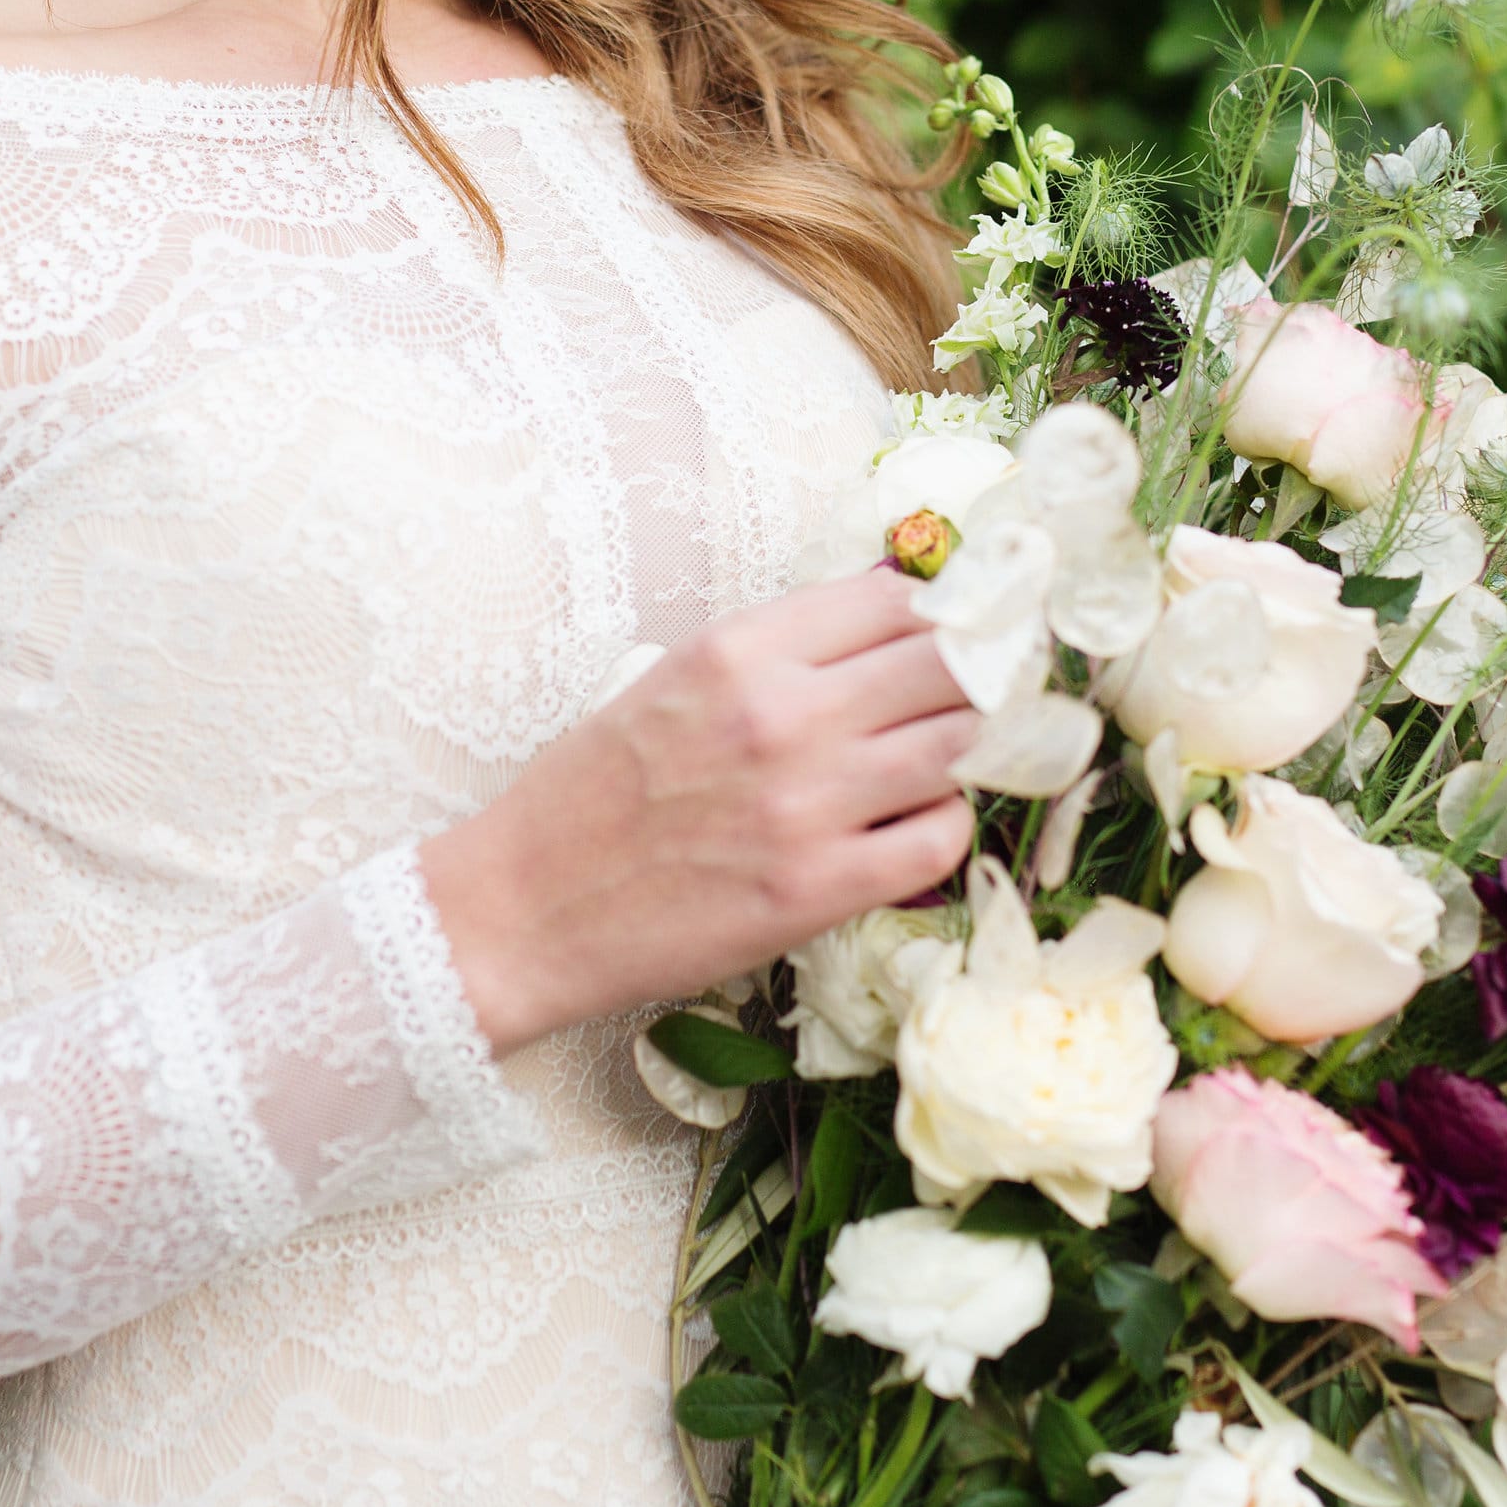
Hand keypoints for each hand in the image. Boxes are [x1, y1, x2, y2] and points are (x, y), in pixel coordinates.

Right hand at [421, 570, 978, 1054]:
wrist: (525, 908)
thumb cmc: (593, 795)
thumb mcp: (672, 679)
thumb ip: (777, 650)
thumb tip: (889, 613)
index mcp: (740, 650)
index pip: (896, 598)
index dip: (943, 611)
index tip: (959, 629)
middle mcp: (783, 714)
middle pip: (949, 662)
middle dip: (977, 674)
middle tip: (981, 694)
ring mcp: (808, 802)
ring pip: (960, 744)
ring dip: (967, 749)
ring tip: (942, 762)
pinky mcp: (820, 887)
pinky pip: (940, 838)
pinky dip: (944, 827)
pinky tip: (911, 828)